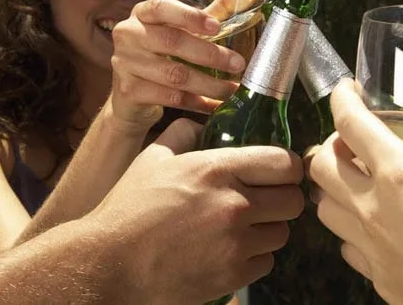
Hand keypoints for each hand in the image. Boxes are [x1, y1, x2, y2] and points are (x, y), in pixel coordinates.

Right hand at [87, 118, 304, 304]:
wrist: (109, 263)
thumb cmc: (128, 209)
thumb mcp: (153, 158)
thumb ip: (184, 134)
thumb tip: (203, 126)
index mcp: (216, 169)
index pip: (284, 163)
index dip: (286, 168)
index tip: (278, 173)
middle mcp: (234, 204)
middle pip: (293, 200)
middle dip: (282, 199)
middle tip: (265, 201)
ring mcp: (235, 243)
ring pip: (282, 233)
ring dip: (268, 229)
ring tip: (243, 228)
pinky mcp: (233, 275)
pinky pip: (266, 262)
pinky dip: (254, 258)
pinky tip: (231, 251)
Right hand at [109, 0, 247, 133]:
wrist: (132, 96)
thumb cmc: (165, 53)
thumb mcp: (186, 29)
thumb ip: (217, 11)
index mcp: (143, 13)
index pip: (162, 7)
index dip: (189, 16)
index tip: (217, 27)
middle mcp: (129, 34)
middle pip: (172, 42)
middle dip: (210, 55)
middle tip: (238, 63)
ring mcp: (125, 64)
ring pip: (175, 75)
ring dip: (209, 84)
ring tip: (232, 89)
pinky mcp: (129, 91)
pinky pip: (170, 98)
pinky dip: (197, 103)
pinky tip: (215, 105)